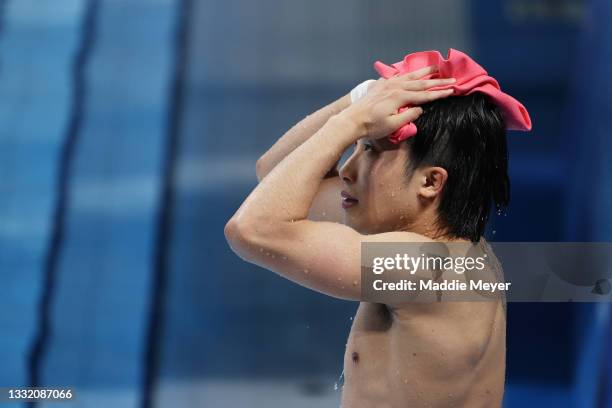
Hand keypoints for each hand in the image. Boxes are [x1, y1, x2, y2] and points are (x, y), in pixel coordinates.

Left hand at [340, 65, 455, 139]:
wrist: (351, 120)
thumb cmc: (371, 126)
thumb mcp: (392, 125)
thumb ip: (408, 116)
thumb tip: (419, 109)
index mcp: (400, 97)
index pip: (425, 95)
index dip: (440, 93)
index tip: (452, 90)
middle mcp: (395, 87)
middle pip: (421, 83)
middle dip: (438, 81)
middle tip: (452, 78)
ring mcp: (387, 84)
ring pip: (410, 76)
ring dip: (424, 72)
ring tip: (436, 67)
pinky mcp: (380, 85)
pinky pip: (397, 76)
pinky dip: (406, 73)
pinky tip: (410, 72)